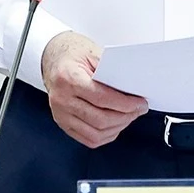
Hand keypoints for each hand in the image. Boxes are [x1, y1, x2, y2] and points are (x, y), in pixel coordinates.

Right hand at [40, 31, 148, 147]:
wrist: (54, 59)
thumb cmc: (73, 54)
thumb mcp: (93, 53)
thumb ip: (112, 72)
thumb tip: (133, 89)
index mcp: (68, 78)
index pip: (102, 98)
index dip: (125, 104)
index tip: (140, 103)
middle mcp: (62, 99)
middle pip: (100, 119)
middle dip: (125, 116)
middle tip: (138, 110)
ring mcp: (60, 114)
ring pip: (96, 133)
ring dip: (118, 127)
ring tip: (129, 117)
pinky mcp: (63, 124)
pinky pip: (89, 139)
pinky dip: (106, 135)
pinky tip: (115, 125)